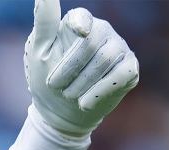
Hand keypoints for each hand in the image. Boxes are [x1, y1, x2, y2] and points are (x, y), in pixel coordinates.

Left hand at [24, 0, 138, 136]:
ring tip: (69, 94)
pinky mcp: (129, 67)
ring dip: (81, 83)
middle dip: (68, 69)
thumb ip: (45, 21)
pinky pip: (121, 75)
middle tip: (55, 85)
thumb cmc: (47, 79)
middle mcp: (102, 30)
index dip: (80, 24)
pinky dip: (99, 92)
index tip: (79, 32)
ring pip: (106, 59)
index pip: (80, 17)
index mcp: (78, 22)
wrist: (60, 112)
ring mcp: (118, 47)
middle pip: (90, 42)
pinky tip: (85, 102)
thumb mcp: (38, 51)